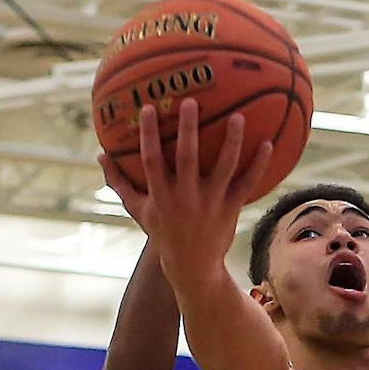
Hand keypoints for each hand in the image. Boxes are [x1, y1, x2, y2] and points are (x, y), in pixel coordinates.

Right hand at [102, 103, 271, 292]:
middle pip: (187, 158)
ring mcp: (210, 203)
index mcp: (161, 195)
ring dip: (231, 142)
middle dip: (188, 130)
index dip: (148, 134)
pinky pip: (247, 184)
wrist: (192, 266)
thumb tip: (100, 154)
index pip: (151, 159)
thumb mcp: (138, 209)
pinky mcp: (230, 209)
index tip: (148, 108)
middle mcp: (185, 197)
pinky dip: (258, 165)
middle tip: (191, 102)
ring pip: (223, 168)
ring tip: (238, 116)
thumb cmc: (162, 232)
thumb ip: (119, 182)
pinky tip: (268, 143)